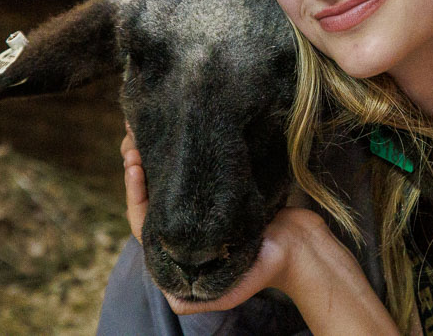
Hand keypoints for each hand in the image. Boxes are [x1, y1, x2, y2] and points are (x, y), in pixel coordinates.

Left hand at [120, 122, 328, 316]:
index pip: (145, 222)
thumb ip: (199, 300)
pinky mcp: (219, 192)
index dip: (136, 194)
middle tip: (130, 139)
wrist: (303, 246)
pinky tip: (177, 135)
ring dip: (155, 157)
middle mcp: (186, 229)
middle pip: (153, 196)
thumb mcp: (231, 290)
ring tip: (141, 131)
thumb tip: (172, 301)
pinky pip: (193, 172)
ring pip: (168, 181)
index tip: (135, 165)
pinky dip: (181, 154)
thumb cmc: (268, 268)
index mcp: (180, 253)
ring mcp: (202, 209)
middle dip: (139, 167)